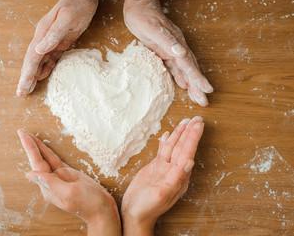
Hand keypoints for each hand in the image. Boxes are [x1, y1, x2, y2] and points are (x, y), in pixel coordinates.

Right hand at [16, 0, 97, 96]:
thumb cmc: (76, 6)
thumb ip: (53, 35)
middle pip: (32, 62)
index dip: (27, 73)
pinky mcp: (59, 43)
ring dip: (33, 76)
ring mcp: (50, 41)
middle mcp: (44, 39)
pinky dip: (45, 69)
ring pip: (39, 62)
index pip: (32, 58)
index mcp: (42, 34)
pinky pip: (49, 59)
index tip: (22, 87)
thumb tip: (39, 49)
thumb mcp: (66, 20)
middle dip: (26, 78)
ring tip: (28, 89)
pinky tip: (41, 77)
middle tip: (21, 93)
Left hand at [17, 129, 120, 235]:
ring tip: (30, 136)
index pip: (37, 163)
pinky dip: (49, 152)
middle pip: (39, 159)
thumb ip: (50, 183)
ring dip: (39, 147)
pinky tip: (44, 148)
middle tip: (22, 131)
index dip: (30, 148)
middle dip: (31, 145)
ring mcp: (60, 178)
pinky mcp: (68, 175)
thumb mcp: (70, 193)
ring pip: (47, 159)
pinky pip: (55, 161)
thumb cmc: (88, 205)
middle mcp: (51, 182)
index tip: (22, 134)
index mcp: (49, 187)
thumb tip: (30, 174)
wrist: (102, 211)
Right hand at [121, 116, 203, 235]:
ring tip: (185, 122)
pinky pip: (162, 152)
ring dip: (179, 134)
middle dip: (189, 133)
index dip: (193, 138)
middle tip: (196, 118)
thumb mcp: (162, 194)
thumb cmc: (147, 208)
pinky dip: (165, 143)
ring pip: (173, 147)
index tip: (198, 125)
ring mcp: (164, 169)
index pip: (188, 153)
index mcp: (179, 177)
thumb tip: (189, 162)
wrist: (134, 214)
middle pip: (182, 147)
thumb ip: (176, 178)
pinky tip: (167, 134)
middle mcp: (174, 171)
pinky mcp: (155, 168)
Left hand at [124, 0, 212, 105]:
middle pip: (190, 70)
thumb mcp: (153, 29)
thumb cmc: (143, 17)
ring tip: (198, 97)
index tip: (206, 89)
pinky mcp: (164, 51)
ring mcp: (171, 50)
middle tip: (204, 101)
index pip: (188, 64)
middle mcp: (176, 48)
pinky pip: (174, 67)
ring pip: (184, 70)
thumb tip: (181, 52)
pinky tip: (183, 85)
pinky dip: (180, 77)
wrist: (139, 6)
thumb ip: (168, 41)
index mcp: (175, 44)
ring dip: (191, 84)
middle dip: (197, 86)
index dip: (197, 78)